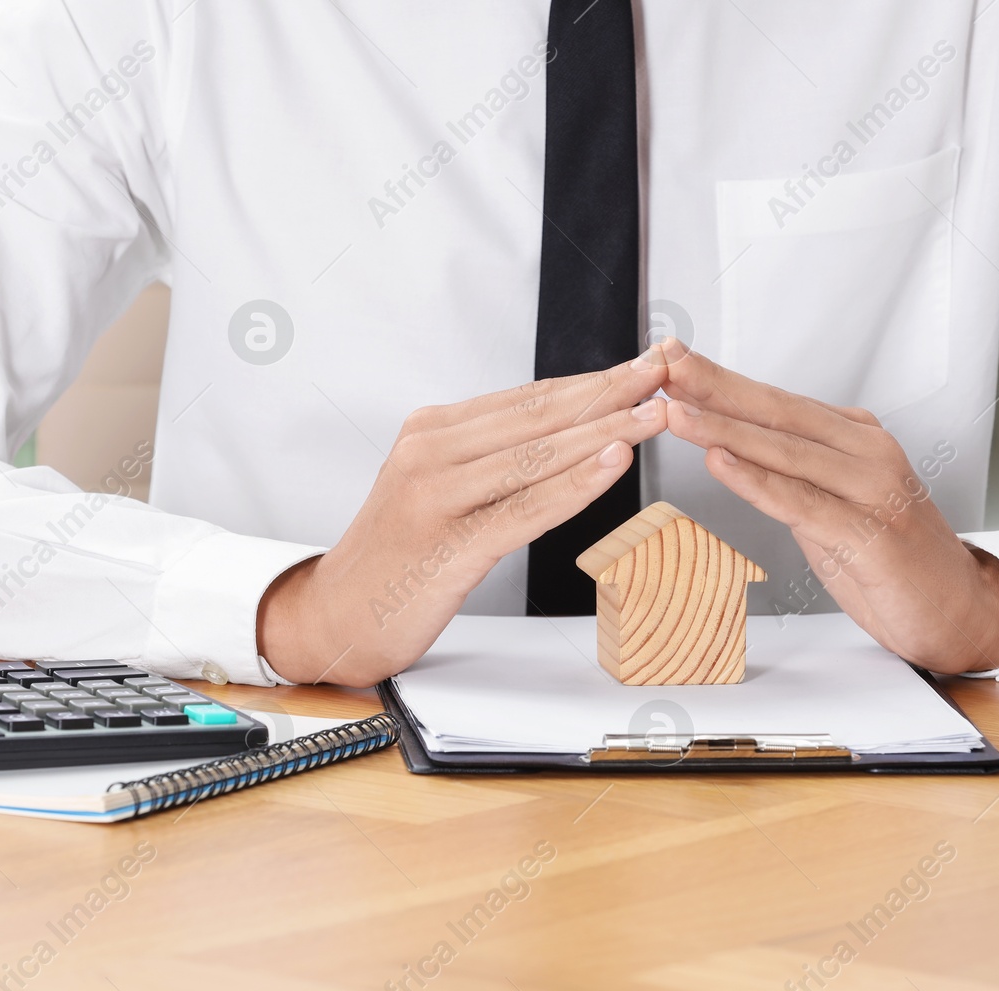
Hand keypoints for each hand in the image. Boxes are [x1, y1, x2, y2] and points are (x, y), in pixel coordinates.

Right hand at [259, 355, 670, 685]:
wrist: (334, 617)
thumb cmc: (393, 558)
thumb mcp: (434, 489)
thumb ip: (486, 459)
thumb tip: (560, 433)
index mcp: (430, 431)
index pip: (527, 398)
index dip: (592, 380)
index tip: (642, 365)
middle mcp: (430, 452)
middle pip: (538, 415)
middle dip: (609, 391)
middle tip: (665, 370)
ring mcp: (436, 496)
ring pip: (537, 455)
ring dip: (604, 430)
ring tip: (655, 412)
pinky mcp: (448, 545)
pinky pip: (524, 507)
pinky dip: (575, 483)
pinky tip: (612, 463)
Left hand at [657, 339, 998, 673]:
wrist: (957, 609)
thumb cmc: (892, 559)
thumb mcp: (833, 503)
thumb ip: (792, 473)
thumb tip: (732, 446)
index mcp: (855, 438)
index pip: (777, 402)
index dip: (722, 381)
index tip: (674, 360)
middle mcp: (867, 452)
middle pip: (777, 412)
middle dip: (715, 388)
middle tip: (666, 366)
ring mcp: (872, 489)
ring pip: (785, 452)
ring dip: (725, 430)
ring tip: (678, 414)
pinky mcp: (870, 532)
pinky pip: (802, 502)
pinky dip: (758, 482)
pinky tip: (722, 464)